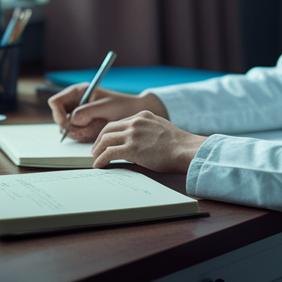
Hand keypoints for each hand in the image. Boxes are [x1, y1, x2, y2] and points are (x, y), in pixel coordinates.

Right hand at [48, 84, 167, 142]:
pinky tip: (98, 130)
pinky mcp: (83, 125)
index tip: (68, 124)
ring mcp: (78, 115)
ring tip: (98, 127)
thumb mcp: (106, 107)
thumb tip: (72, 120)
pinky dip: (86, 135)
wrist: (134, 113)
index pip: (55, 102)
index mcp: (78, 92)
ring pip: (68, 128)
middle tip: (87, 129)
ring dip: (81, 131)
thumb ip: (88, 112)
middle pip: (59, 118)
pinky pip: (77, 134)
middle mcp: (75, 102)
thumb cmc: (123, 105)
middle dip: (71, 126)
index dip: (58, 114)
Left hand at [91, 111, 206, 172]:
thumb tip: (140, 141)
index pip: (120, 122)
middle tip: (96, 150)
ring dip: (97, 150)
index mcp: (143, 115)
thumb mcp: (161, 128)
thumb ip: (148, 130)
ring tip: (95, 158)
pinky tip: (98, 165)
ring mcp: (133, 134)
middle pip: (108, 128)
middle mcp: (136, 122)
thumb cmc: (179, 145)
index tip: (106, 141)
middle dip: (100, 140)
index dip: (110, 133)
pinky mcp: (131, 148)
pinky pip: (109, 153)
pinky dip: (101, 159)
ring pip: (106, 140)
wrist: (186, 150)